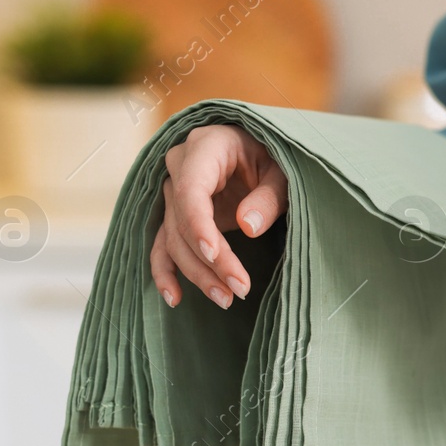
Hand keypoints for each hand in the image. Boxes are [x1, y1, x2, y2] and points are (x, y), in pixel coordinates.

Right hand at [151, 124, 288, 308]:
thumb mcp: (283, 172)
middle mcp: (181, 167)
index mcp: (206, 146)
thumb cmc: (274, 157)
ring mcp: (175, 191)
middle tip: (240, 289)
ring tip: (226, 299)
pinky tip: (174, 298)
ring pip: (174, 239)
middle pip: (182, 221)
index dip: (199, 225)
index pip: (190, 189)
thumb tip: (248, 227)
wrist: (262, 152)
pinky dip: (165, 271)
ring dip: (196, 273)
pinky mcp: (176, 214)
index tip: (215, 255)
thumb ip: (268, 196)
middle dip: (210, 260)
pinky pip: (163, 244)